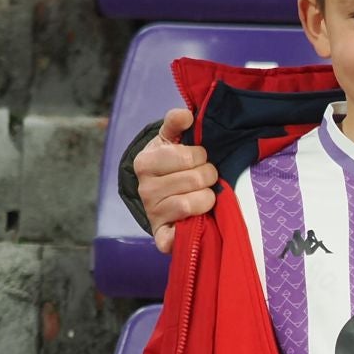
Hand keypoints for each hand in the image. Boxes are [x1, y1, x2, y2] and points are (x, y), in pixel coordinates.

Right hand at [135, 108, 216, 254]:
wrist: (158, 191)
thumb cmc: (169, 162)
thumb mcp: (169, 138)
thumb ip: (175, 122)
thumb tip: (186, 115)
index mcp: (145, 162)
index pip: (189, 156)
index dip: (202, 156)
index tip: (198, 158)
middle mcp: (145, 189)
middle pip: (196, 180)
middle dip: (208, 176)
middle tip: (205, 177)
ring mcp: (152, 213)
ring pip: (192, 204)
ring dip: (207, 199)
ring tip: (204, 194)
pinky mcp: (161, 236)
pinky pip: (173, 239)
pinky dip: (183, 235)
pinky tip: (192, 225)